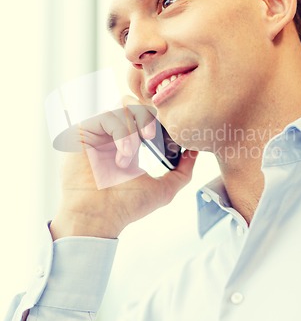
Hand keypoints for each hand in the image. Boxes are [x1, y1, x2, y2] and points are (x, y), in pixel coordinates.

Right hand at [50, 96, 197, 239]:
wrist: (99, 217)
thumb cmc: (126, 206)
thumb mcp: (163, 189)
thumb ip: (182, 172)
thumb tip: (195, 152)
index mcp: (130, 144)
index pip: (146, 116)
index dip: (159, 119)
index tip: (168, 134)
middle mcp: (113, 135)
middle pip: (136, 104)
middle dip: (148, 117)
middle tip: (151, 137)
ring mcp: (99, 132)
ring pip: (123, 106)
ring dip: (134, 129)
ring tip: (133, 153)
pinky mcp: (85, 131)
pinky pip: (109, 116)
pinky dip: (121, 134)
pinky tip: (122, 157)